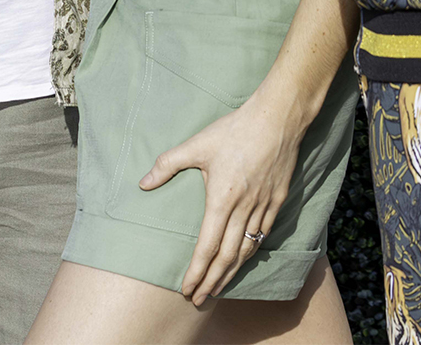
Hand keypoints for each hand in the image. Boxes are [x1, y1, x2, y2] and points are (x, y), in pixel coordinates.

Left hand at [139, 86, 303, 305]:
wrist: (276, 121)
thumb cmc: (233, 131)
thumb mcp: (196, 144)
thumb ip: (168, 164)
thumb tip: (143, 183)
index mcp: (221, 199)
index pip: (207, 246)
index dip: (197, 271)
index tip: (186, 289)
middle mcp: (243, 210)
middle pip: (227, 257)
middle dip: (212, 281)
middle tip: (199, 299)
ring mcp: (263, 208)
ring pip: (246, 250)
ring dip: (230, 272)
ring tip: (218, 287)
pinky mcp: (277, 203)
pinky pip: (263, 236)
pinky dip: (251, 252)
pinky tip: (243, 258)